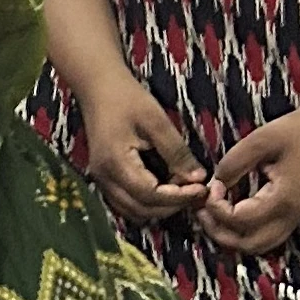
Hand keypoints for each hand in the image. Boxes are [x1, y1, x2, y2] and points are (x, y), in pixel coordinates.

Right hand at [75, 76, 207, 222]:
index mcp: (116, 163)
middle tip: (197, 193)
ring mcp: (102, 181)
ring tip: (183, 193)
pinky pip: (127, 203)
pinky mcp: (105, 179)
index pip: (149, 195)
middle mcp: (105, 179)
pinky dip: (148, 203)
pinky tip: (166, 190)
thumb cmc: (127, 99)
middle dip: (171, 206)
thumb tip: (197, 178)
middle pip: (141, 209)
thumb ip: (176, 152)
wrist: (98, 88)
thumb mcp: (156, 121)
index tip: (202, 189)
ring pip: (133, 211)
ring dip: (160, 208)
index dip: (177, 197)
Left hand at [202, 105, 299, 256]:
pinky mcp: (295, 213)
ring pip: (258, 245)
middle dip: (219, 233)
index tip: (211, 187)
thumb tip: (214, 184)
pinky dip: (245, 231)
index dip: (217, 208)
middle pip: (248, 245)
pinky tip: (232, 211)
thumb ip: (233, 164)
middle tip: (203, 212)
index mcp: (283, 200)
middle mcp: (291, 216)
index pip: (240, 220)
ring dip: (232, 236)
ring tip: (214, 215)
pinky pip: (267, 235)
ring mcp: (295, 218)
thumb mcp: (261, 140)